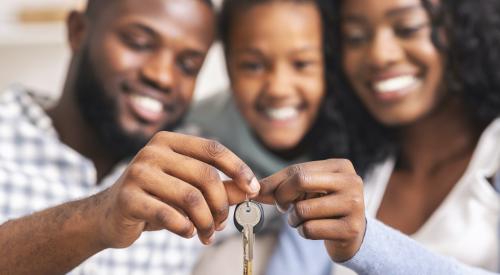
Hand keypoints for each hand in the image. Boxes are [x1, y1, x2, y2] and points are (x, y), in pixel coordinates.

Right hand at [96, 131, 258, 247]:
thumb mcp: (187, 188)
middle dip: (220, 205)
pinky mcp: (128, 198)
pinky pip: (169, 215)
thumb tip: (249, 191)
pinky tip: (188, 233)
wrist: (110, 215)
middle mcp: (152, 151)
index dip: (238, 168)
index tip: (253, 189)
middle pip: (205, 176)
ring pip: (190, 198)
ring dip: (206, 222)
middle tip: (222, 224)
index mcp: (169, 141)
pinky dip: (185, 228)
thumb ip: (218, 187)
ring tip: (207, 234)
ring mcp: (138, 173)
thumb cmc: (156, 198)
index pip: (212, 149)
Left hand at [259, 159, 365, 261]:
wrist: (352, 235)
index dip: (275, 183)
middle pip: (301, 181)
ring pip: (303, 209)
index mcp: (340, 166)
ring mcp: (354, 205)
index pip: (298, 170)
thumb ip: (282, 185)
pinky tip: (314, 230)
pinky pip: (310, 229)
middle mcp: (352, 181)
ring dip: (294, 219)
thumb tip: (255, 189)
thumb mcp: (307, 190)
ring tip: (302, 220)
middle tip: (282, 207)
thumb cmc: (324, 207)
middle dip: (282, 196)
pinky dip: (303, 232)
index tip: (262, 194)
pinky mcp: (351, 229)